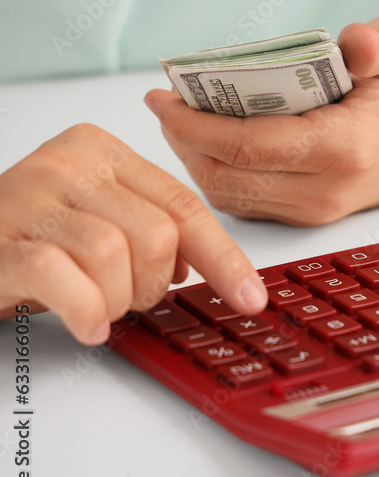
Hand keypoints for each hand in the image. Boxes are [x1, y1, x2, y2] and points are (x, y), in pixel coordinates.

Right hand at [0, 124, 266, 343]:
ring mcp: (28, 195)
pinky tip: (87, 325)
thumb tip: (210, 269)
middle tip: (126, 297)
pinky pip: (62, 276)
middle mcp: (66, 163)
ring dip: (116, 298)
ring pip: (113, 254)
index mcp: (102, 151)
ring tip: (97, 306)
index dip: (224, 258)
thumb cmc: (33, 240)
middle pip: (155, 233)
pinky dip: (84, 310)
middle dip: (152, 283)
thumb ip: (153, 230)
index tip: (251, 298)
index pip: (184, 205)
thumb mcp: (100, 222)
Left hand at [145, 16, 378, 226]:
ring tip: (186, 121)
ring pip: (234, 198)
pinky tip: (216, 143)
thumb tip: (355, 42)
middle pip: (229, 178)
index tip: (164, 96)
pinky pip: (252, 203)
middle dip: (186, 143)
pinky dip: (224, 176)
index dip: (194, 124)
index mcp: (348, 148)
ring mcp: (323, 209)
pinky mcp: (317, 214)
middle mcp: (330, 189)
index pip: (248, 147)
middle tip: (169, 105)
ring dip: (200, 162)